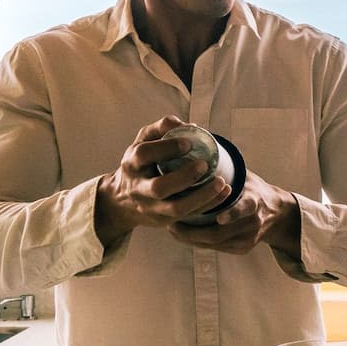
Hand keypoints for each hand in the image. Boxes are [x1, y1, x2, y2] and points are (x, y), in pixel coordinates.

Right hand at [95, 117, 231, 230]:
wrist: (122, 201)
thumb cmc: (140, 163)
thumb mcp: (143, 142)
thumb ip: (161, 128)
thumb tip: (189, 125)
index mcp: (132, 164)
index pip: (144, 155)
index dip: (167, 148)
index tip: (189, 143)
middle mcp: (138, 188)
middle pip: (159, 188)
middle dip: (184, 177)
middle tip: (204, 165)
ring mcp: (150, 208)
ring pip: (176, 208)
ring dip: (202, 197)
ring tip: (221, 182)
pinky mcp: (163, 221)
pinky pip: (188, 215)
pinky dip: (208, 204)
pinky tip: (224, 192)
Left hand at [169, 169, 298, 254]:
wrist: (278, 213)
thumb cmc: (253, 189)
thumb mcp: (245, 176)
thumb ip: (224, 170)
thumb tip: (197, 146)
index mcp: (255, 201)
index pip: (245, 207)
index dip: (232, 213)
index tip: (219, 216)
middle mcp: (253, 223)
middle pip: (221, 233)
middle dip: (193, 230)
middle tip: (171, 222)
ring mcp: (248, 238)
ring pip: (214, 243)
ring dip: (190, 238)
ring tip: (172, 228)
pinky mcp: (242, 249)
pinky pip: (215, 248)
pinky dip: (197, 242)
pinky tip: (183, 235)